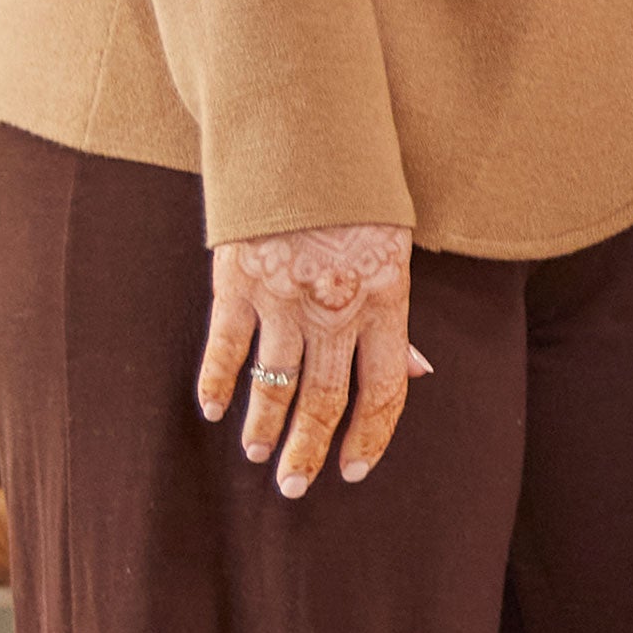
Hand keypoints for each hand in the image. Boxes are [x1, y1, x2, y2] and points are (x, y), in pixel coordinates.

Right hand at [199, 226, 431, 496]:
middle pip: (325, 399)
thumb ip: (398, 319)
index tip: (354, 470)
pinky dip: (217, 382)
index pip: (383, 391)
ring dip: (264, 427)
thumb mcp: (396, 255)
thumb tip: (419, 373)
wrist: (306, 143)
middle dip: (309, 450)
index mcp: (385, 304)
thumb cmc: (359, 202)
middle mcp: (335, 310)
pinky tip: (213, 410)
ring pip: (275, 382)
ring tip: (259, 457)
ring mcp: (283, 299)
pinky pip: (226, 346)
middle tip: (295, 489)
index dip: (370, 437)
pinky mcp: (238, 282)